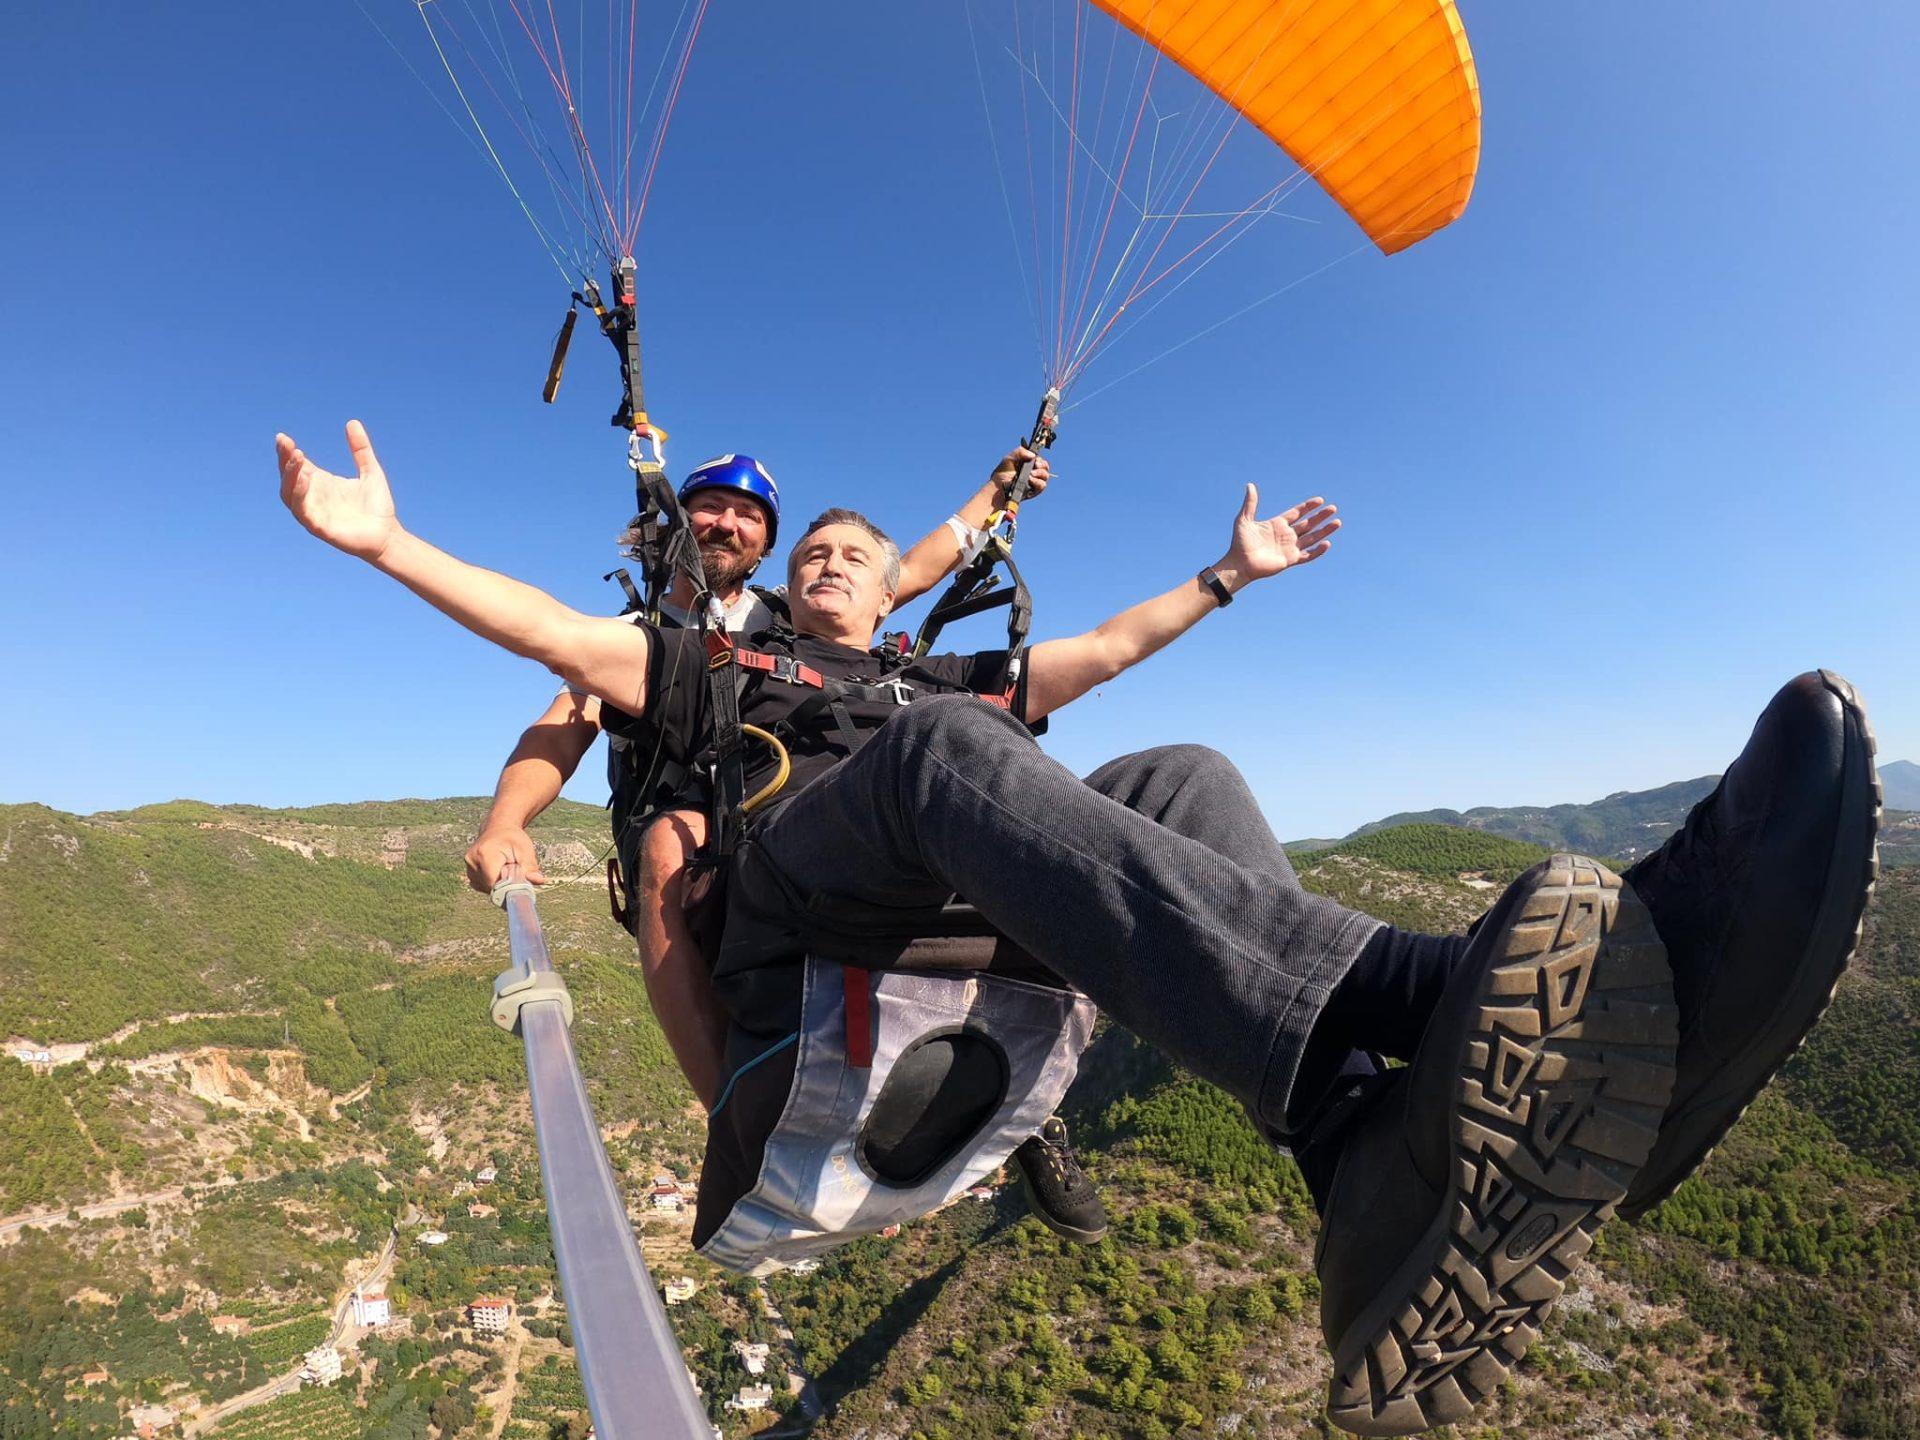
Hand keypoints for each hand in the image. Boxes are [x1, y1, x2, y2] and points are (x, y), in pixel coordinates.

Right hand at [276, 420, 400, 562]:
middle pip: (288, 478)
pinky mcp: (319, 528)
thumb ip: (361, 448)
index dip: (288, 452)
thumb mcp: (371, 471)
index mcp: (320, 483)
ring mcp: (314, 512)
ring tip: (296, 457)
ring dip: (289, 476)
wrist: (388, 535)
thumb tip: (352, 422)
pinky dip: (299, 496)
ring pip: (289, 494)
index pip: (297, 465)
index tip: (284, 437)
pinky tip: (304, 480)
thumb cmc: (377, 506)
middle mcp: (313, 496)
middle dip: (284, 460)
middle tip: (285, 443)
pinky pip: (302, 511)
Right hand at [465, 825, 545, 893]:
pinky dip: (491, 882)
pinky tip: (498, 871)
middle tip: (513, 871)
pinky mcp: (468, 870)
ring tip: (504, 868)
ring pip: (484, 887)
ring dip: (497, 883)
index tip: (519, 881)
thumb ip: (531, 867)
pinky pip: (481, 885)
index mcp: (485, 854)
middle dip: (504, 884)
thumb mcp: (525, 850)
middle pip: (489, 886)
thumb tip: (539, 881)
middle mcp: (472, 860)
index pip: (494, 883)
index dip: (508, 886)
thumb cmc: (513, 838)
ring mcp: (468, 866)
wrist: (498, 828)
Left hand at [990, 446, 1050, 502]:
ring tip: (1030, 474)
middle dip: (1042, 464)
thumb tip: (1033, 455)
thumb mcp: (1009, 458)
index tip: (1035, 459)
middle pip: (1045, 466)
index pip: (1039, 459)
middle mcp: (1033, 472)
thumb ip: (1020, 452)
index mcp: (1028, 463)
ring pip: (1045, 475)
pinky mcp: (1034, 491)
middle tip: (1036, 465)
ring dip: (1040, 473)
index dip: (1039, 458)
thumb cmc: (1002, 473)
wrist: (999, 487)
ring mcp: (1034, 481)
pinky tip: (1030, 480)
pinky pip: (1042, 485)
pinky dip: (1037, 482)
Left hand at [1216, 487, 1339, 588]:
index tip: (1320, 500)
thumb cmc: (1239, 543)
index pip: (1297, 513)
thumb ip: (1250, 503)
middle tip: (1333, 508)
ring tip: (1337, 522)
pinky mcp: (1290, 560)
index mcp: (1277, 524)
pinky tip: (1326, 543)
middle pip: (1308, 524)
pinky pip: (1307, 555)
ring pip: (1312, 538)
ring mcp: (1289, 548)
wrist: (1239, 564)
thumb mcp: (1244, 519)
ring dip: (1324, 531)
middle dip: (1321, 516)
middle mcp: (1286, 535)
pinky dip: (1317, 551)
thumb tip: (1250, 485)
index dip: (1308, 507)